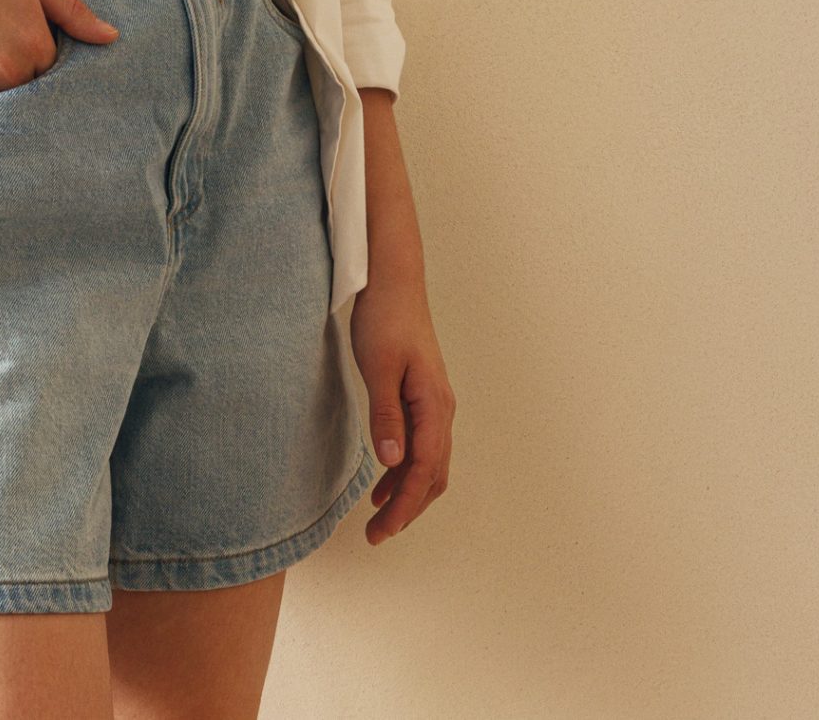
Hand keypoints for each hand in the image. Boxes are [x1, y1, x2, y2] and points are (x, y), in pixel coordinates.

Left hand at [348, 263, 454, 545]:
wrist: (393, 282)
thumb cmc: (385, 320)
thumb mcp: (379, 368)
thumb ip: (386, 415)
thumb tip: (393, 462)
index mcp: (434, 406)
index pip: (424, 472)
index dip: (404, 507)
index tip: (381, 532)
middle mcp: (442, 410)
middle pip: (433, 476)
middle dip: (408, 509)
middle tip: (377, 535)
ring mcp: (435, 404)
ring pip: (430, 464)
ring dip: (408, 492)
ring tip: (379, 516)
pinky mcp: (423, 396)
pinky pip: (422, 445)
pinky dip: (406, 469)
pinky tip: (385, 478)